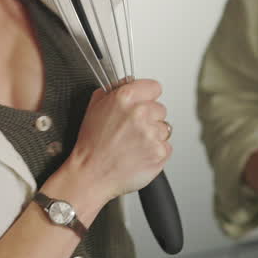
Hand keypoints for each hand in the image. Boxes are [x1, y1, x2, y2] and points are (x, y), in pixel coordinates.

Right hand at [69, 80, 171, 201]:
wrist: (91, 175)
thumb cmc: (91, 145)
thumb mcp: (94, 107)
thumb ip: (114, 90)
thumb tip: (128, 82)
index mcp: (125, 98)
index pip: (154, 87)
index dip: (148, 96)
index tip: (144, 103)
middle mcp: (140, 113)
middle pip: (160, 109)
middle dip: (149, 118)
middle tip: (132, 130)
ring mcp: (151, 133)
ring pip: (164, 128)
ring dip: (153, 135)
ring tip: (133, 144)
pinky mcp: (159, 152)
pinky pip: (166, 146)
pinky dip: (155, 151)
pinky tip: (139, 154)